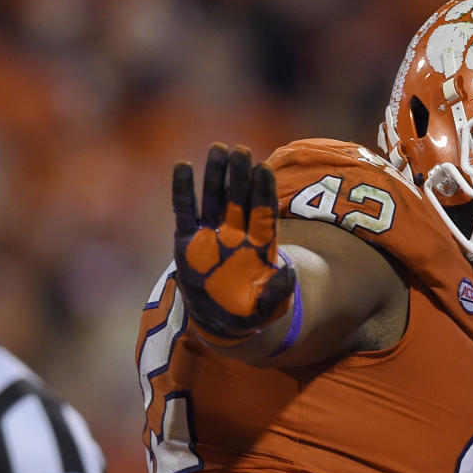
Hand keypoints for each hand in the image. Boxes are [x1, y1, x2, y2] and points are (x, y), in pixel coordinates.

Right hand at [172, 143, 296, 343]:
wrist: (221, 324)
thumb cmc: (249, 313)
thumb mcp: (268, 308)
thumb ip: (279, 292)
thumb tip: (289, 272)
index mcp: (258, 245)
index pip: (262, 212)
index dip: (263, 191)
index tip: (264, 168)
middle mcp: (235, 234)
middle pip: (238, 198)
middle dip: (240, 175)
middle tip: (240, 150)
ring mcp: (211, 236)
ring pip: (213, 198)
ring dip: (215, 174)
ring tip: (218, 148)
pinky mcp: (187, 242)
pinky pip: (184, 211)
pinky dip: (182, 189)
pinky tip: (183, 166)